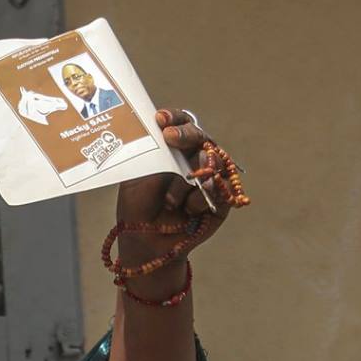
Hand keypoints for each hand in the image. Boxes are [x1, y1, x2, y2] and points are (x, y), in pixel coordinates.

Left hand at [109, 111, 239, 290]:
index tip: (160, 119)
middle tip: (170, 137)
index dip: (174, 118)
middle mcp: (195, 159)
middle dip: (185, 135)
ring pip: (209, 163)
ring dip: (186, 180)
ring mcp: (211, 178)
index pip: (179, 124)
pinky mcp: (222, 199)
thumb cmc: (138, 207)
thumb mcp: (138, 174)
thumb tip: (160, 129)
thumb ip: (152, 151)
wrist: (146, 242)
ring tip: (169, 201)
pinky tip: (187, 210)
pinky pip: (218, 188)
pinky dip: (199, 198)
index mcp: (174, 149)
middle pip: (200, 136)